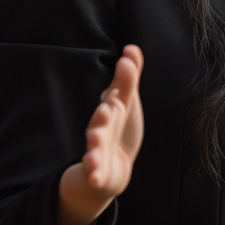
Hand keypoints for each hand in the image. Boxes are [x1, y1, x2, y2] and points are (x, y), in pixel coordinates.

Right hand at [57, 45, 144, 224]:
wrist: (112, 167)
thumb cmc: (118, 129)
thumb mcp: (126, 102)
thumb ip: (129, 78)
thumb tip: (131, 48)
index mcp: (110, 110)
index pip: (116, 94)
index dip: (121, 82)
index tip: (126, 64)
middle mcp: (101, 128)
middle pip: (101, 120)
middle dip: (102, 114)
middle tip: (106, 109)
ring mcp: (98, 150)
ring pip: (95, 146)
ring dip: (94, 144)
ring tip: (94, 141)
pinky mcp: (97, 171)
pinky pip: (95, 173)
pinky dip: (94, 174)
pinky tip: (95, 175)